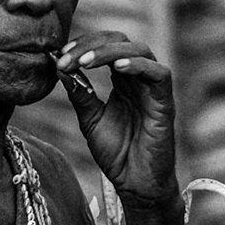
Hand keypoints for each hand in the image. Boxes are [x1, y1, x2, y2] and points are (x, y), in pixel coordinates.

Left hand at [55, 30, 176, 205]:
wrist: (135, 183)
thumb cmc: (116, 153)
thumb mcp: (90, 120)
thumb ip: (80, 93)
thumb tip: (59, 67)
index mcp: (122, 81)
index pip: (106, 46)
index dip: (83, 45)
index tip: (58, 55)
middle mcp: (139, 79)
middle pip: (122, 41)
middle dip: (92, 44)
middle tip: (67, 57)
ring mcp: (153, 89)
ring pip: (140, 51)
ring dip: (110, 52)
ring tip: (86, 62)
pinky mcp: (165, 103)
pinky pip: (160, 74)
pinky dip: (139, 66)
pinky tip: (117, 69)